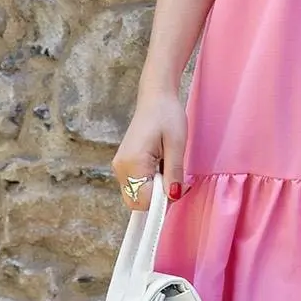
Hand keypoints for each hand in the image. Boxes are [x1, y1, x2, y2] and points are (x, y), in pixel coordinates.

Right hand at [112, 89, 189, 212]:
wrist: (156, 98)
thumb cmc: (167, 116)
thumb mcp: (176, 145)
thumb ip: (174, 173)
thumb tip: (173, 197)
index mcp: (132, 162)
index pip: (144, 200)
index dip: (163, 200)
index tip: (180, 186)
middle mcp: (121, 167)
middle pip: (136, 202)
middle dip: (157, 198)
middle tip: (175, 180)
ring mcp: (120, 166)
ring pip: (136, 196)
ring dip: (154, 191)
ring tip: (167, 168)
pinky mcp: (124, 165)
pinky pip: (136, 186)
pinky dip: (149, 184)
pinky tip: (160, 168)